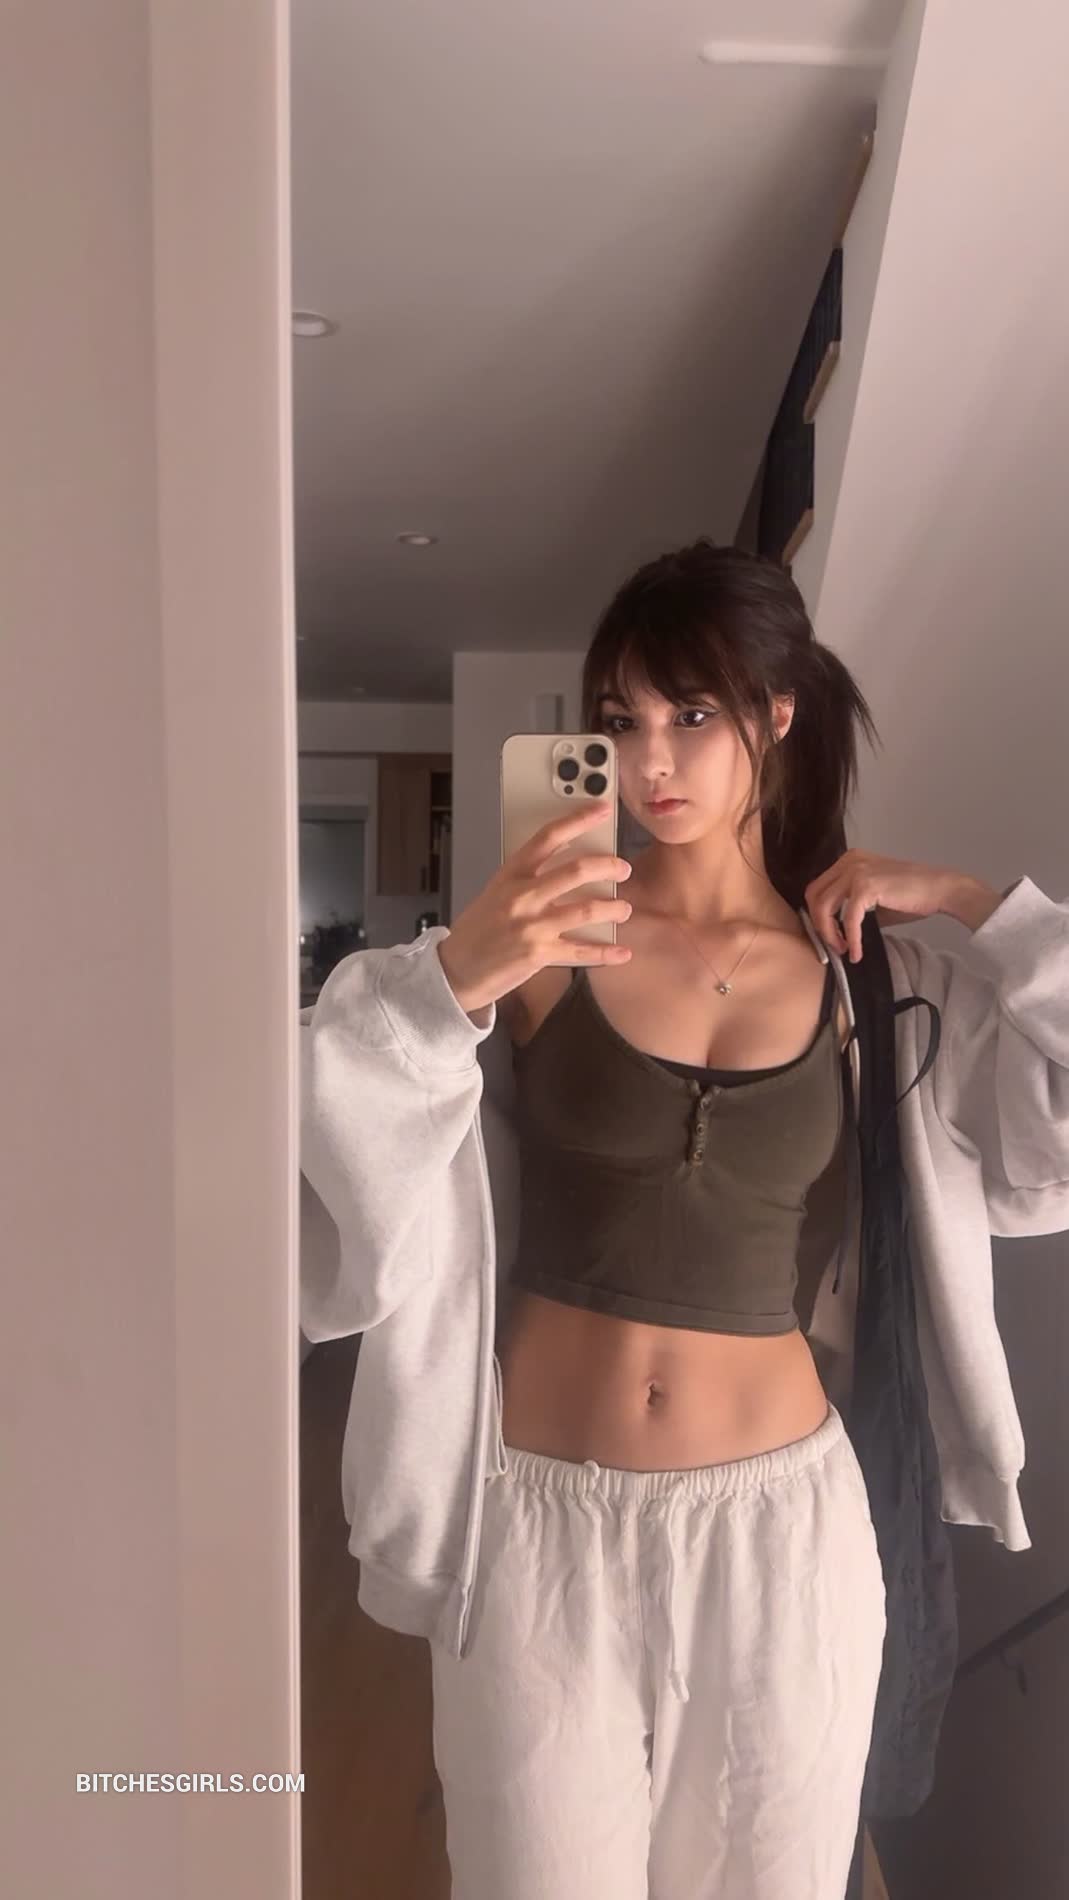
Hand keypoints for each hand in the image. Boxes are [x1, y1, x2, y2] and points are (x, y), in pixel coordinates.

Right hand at [436, 804, 633, 1013]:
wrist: (455, 969)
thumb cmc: (478, 930)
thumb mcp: (496, 892)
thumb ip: (527, 876)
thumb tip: (566, 858)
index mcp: (511, 874)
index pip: (549, 836)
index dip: (579, 819)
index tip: (602, 809)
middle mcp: (522, 895)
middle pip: (577, 870)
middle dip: (609, 866)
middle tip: (622, 869)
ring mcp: (532, 925)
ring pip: (587, 909)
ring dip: (614, 907)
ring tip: (623, 908)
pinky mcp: (539, 954)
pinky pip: (582, 951)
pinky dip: (606, 952)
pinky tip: (621, 952)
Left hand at [804, 849, 958, 962]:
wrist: (940, 889)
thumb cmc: (911, 895)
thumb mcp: (874, 898)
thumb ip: (851, 906)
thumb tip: (833, 929)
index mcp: (848, 860)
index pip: (817, 888)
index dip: (816, 915)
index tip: (828, 935)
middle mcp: (849, 861)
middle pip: (814, 896)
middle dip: (819, 925)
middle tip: (834, 946)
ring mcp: (856, 871)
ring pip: (824, 907)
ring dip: (830, 933)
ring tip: (845, 950)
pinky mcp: (867, 886)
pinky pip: (848, 918)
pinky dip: (851, 938)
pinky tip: (857, 952)